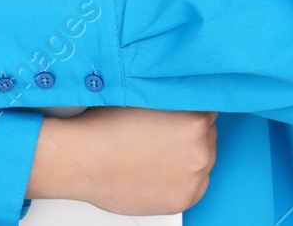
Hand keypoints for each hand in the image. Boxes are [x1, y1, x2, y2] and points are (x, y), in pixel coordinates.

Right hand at [29, 107, 217, 214]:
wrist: (82, 161)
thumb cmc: (105, 126)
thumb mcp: (144, 96)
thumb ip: (173, 96)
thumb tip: (186, 94)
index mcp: (194, 119)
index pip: (209, 105)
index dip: (192, 106)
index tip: (180, 110)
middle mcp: (200, 150)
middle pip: (208, 134)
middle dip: (190, 132)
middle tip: (162, 133)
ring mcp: (194, 178)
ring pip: (202, 160)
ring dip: (187, 156)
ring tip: (155, 153)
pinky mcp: (184, 199)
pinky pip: (194, 185)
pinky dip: (180, 179)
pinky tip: (156, 170)